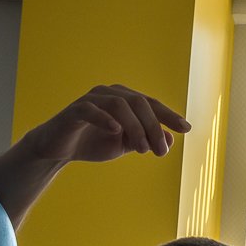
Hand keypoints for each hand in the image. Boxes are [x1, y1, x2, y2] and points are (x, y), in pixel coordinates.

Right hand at [25, 85, 190, 164]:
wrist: (58, 150)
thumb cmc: (92, 143)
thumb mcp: (124, 145)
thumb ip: (145, 140)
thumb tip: (169, 139)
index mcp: (124, 99)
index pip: (151, 104)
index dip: (169, 115)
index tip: (186, 129)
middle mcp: (109, 93)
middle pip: (139, 103)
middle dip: (153, 127)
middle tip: (160, 152)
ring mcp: (91, 99)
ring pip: (119, 105)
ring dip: (135, 127)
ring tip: (142, 149)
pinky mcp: (74, 110)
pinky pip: (91, 109)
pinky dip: (104, 118)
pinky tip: (116, 130)